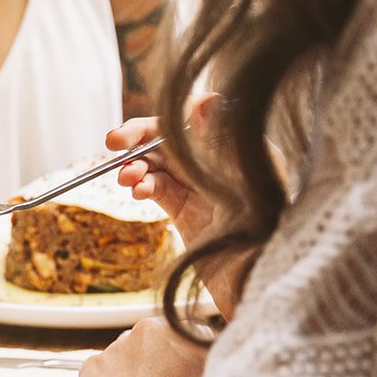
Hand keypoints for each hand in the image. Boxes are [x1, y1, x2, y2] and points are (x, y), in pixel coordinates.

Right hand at [107, 92, 250, 316]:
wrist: (256, 277)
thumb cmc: (262, 223)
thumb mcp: (243, 175)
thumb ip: (221, 139)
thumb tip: (206, 99)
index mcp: (239, 146)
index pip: (196, 117)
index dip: (166, 117)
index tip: (144, 124)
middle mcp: (218, 163)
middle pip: (170, 139)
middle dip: (140, 140)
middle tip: (113, 143)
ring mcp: (201, 187)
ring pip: (158, 165)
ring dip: (137, 166)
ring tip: (126, 177)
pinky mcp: (185, 211)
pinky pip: (157, 190)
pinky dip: (142, 187)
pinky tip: (137, 191)